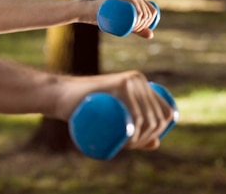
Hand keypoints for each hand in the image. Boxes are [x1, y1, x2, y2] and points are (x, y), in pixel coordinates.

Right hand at [57, 71, 175, 149]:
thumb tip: (156, 144)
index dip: (159, 132)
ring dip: (140, 139)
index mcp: (143, 83)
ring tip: (123, 144)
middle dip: (145, 139)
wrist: (60, 94)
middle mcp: (138, 80)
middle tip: (125, 146)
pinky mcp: (117, 85)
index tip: (138, 143)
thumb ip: (135, 128)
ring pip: (147, 118)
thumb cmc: (84, 106)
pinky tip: (128, 139)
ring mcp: (128, 81)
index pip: (164, 112)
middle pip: (156, 117)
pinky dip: (137, 131)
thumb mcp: (112, 117)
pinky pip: (136, 113)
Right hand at [108, 0, 158, 38]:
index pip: (152, 11)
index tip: (138, 29)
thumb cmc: (109, 16)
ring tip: (131, 28)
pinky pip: (139, 10)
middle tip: (132, 30)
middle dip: (143, 25)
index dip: (149, 23)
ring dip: (141, 24)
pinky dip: (140, 18)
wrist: (93, 10)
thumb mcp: (126, 23)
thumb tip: (151, 36)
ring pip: (144, 13)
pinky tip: (135, 23)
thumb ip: (139, 29)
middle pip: (148, 13)